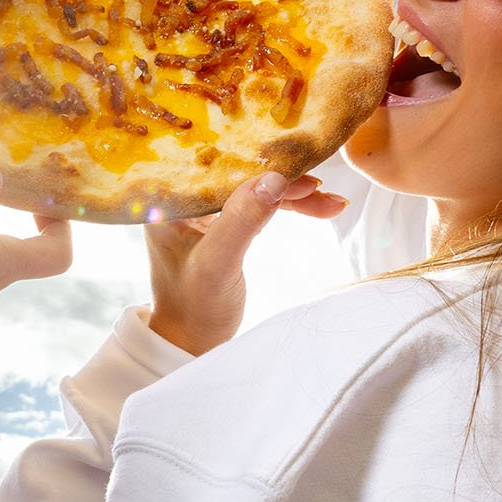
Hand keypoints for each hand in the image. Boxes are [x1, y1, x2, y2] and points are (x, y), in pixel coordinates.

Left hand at [146, 171, 345, 355]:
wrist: (192, 343)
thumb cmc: (194, 308)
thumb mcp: (218, 263)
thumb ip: (243, 219)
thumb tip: (275, 177)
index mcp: (169, 200)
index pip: (216, 164)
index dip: (256, 158)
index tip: (296, 160)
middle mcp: (184, 198)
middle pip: (240, 173)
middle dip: (282, 177)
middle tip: (320, 185)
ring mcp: (204, 211)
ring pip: (254, 188)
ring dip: (292, 194)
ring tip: (331, 202)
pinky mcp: (223, 224)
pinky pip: (258, 205)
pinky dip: (287, 206)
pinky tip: (319, 207)